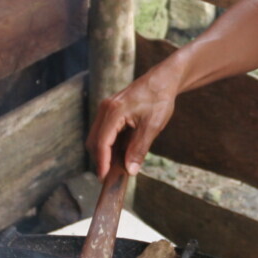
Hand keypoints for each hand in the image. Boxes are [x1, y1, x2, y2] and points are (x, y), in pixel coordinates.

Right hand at [86, 64, 181, 178]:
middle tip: (112, 176)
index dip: (102, 162)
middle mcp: (105, 109)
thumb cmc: (159, 99)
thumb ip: (139, 149)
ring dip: (105, 152)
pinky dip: (109, 144)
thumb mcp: (152, 126)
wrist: (162, 80)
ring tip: (117, 166)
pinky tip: (120, 153)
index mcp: (114, 111)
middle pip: (94, 141)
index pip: (101, 142)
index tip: (104, 178)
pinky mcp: (110, 111)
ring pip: (97, 137)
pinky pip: (104, 131)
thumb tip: (130, 170)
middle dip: (101, 159)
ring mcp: (106, 109)